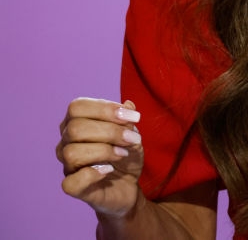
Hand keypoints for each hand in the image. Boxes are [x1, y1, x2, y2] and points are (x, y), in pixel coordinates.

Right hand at [57, 97, 144, 217]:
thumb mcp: (132, 133)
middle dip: (110, 131)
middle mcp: (66, 143)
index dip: (106, 109)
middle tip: (132, 138)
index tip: (134, 117)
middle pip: (75, 128)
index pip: (77, 107)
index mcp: (76, 123)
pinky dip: (92, 174)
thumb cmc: (125, 153)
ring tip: (123, 153)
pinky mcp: (74, 188)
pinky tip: (109, 169)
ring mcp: (68, 166)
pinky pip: (70, 182)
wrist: (129, 184)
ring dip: (104, 151)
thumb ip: (128, 119)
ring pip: (72, 153)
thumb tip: (128, 105)